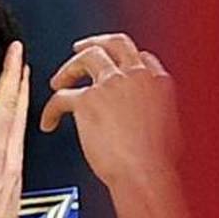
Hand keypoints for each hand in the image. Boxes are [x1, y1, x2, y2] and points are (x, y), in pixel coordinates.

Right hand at [0, 40, 29, 217]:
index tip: (15, 51)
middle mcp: (11, 159)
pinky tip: (5, 134)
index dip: (10, 73)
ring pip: (18, 130)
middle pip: (19, 112)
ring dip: (17, 106)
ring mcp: (15, 173)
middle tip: (20, 61)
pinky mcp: (13, 186)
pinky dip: (12, 129)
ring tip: (14, 89)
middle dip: (20, 83)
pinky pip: (16, 147)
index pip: (6, 102)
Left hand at [41, 33, 179, 189]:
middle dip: (95, 43)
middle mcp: (136, 76)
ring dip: (69, 67)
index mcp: (159, 82)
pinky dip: (50, 109)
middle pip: (114, 44)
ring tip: (58, 82)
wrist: (145, 174)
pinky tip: (48, 122)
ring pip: (87, 57)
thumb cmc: (157, 163)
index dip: (124, 60)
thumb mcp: (170, 129)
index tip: (115, 67)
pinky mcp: (88, 99)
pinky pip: (61, 96)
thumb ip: (157, 113)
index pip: (141, 57)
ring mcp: (112, 84)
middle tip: (80, 50)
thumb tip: (148, 120)